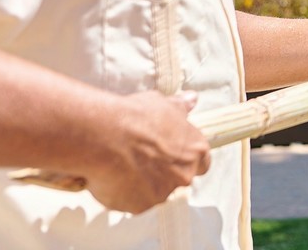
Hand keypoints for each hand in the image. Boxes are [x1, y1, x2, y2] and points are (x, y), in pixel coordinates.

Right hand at [83, 90, 210, 213]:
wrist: (106, 136)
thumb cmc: (136, 116)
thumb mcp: (163, 104)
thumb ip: (180, 107)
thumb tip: (192, 99)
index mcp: (195, 150)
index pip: (202, 163)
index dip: (187, 158)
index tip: (172, 154)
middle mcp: (184, 175)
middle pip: (178, 178)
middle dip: (163, 172)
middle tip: (141, 158)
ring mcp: (163, 193)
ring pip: (154, 191)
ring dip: (142, 183)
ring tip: (122, 164)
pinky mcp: (140, 206)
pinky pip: (132, 202)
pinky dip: (123, 193)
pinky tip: (112, 177)